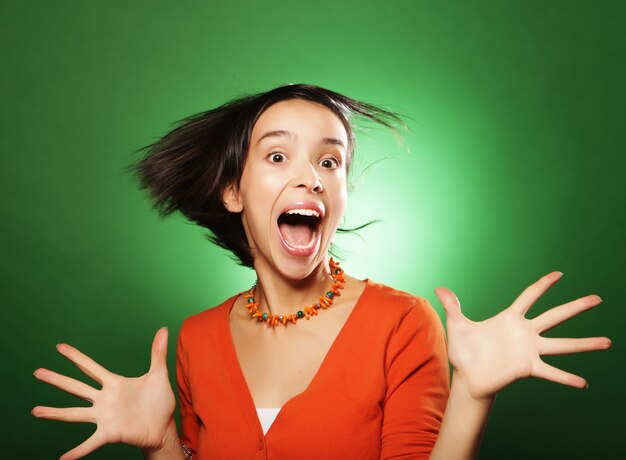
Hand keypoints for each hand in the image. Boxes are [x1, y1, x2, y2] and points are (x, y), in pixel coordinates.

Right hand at [32, 327, 175, 459]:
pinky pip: (90, 443)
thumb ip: (158, 353)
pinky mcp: (110, 433)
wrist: (164, 427)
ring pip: (74, 413)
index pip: (91, 367)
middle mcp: (104, 399)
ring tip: (35, 411)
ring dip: (55, 413)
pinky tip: (63, 459)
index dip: (76, 357)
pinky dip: (77, 451)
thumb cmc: (159, 401)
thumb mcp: (159, 374)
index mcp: (114, 384)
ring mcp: (105, 417)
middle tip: (37, 372)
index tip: (59, 347)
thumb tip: (163, 329)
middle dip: (57, 379)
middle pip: (76, 387)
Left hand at [434, 272, 611, 402]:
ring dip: (584, 343)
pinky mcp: (527, 368)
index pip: (531, 296)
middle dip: (576, 307)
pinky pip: (551, 372)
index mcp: (510, 318)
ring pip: (562, 343)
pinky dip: (566, 377)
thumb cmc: (464, 352)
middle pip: (555, 315)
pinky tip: (584, 382)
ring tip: (608, 342)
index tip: (560, 274)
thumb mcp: (457, 325)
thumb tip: (438, 287)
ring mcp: (529, 350)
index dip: (544, 284)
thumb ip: (452, 305)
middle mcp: (524, 333)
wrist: (467, 377)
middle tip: (598, 298)